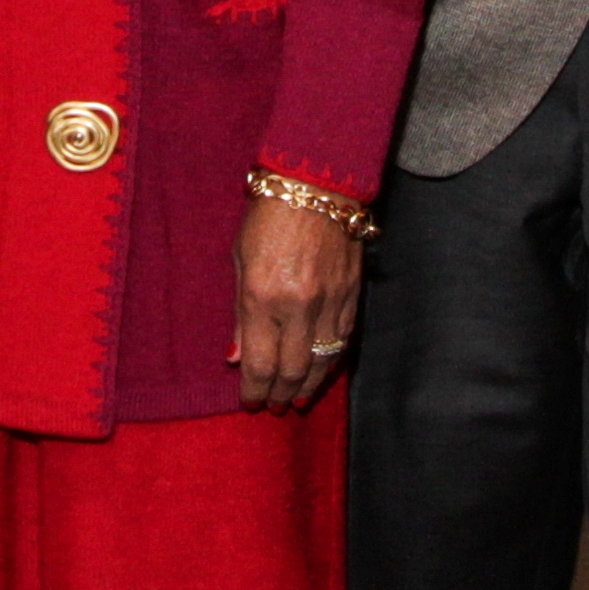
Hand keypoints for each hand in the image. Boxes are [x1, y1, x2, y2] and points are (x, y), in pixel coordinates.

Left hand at [230, 191, 362, 411]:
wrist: (317, 183)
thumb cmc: (268, 217)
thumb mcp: (240, 261)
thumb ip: (241, 315)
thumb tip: (237, 359)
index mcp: (263, 296)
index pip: (260, 363)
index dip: (255, 390)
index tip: (250, 402)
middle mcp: (299, 306)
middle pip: (293, 370)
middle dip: (281, 394)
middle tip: (274, 406)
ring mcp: (330, 302)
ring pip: (323, 361)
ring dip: (309, 386)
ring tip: (297, 399)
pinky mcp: (351, 295)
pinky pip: (342, 341)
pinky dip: (331, 362)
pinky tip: (322, 371)